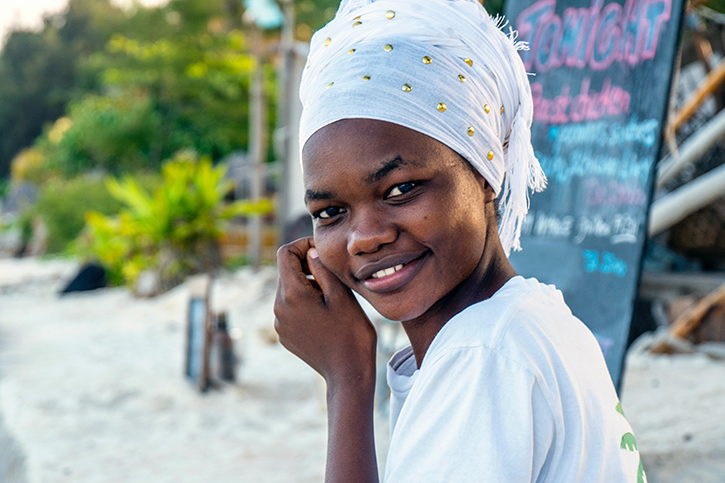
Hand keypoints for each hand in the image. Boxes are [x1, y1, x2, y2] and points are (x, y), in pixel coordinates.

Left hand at [274, 237, 376, 386]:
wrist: (348, 374)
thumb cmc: (351, 333)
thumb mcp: (341, 295)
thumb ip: (322, 269)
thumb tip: (310, 252)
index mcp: (291, 294)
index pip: (284, 253)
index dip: (302, 245)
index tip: (322, 252)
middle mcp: (279, 308)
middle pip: (286, 272)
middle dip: (306, 266)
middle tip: (332, 276)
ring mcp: (280, 324)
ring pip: (289, 290)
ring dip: (307, 285)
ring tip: (332, 298)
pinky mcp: (285, 335)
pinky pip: (290, 309)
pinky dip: (305, 303)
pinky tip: (326, 315)